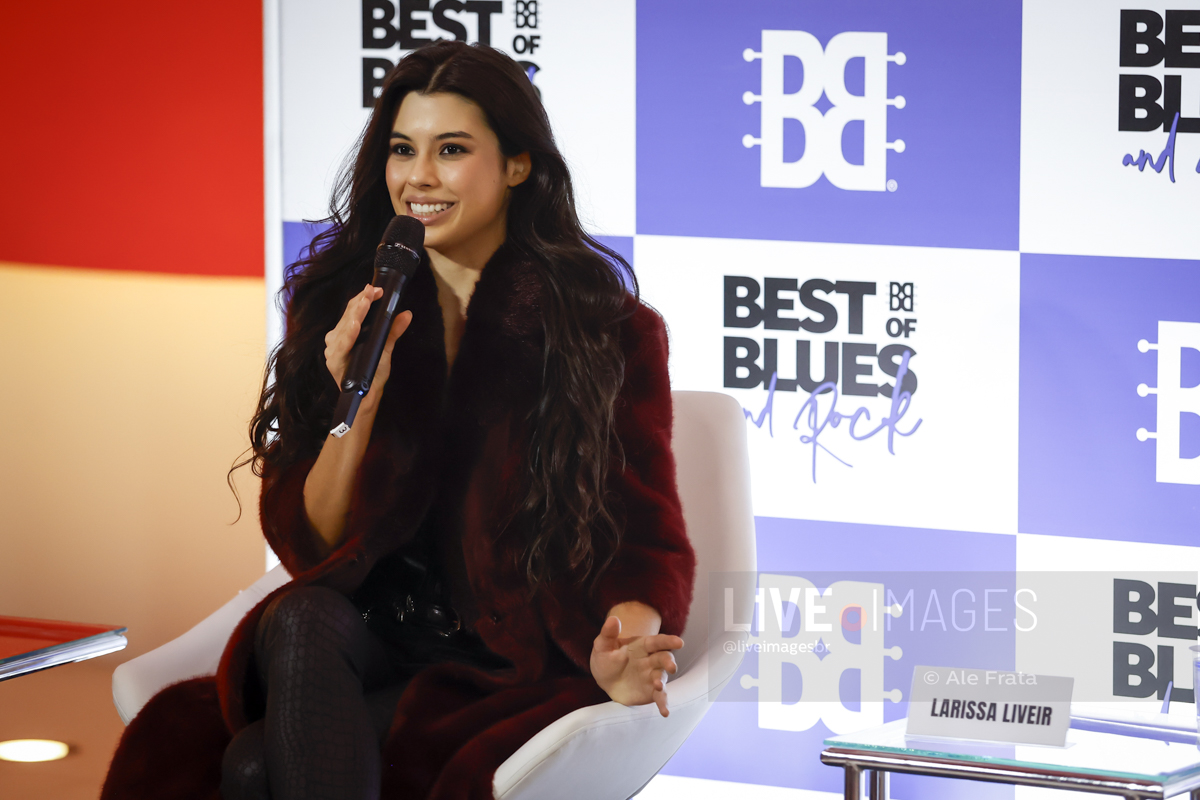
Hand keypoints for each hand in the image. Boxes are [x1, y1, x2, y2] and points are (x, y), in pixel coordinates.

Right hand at [323, 284, 412, 411]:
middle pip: (349, 315)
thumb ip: (394, 330)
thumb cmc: (372, 371)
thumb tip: (407, 314)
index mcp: (347, 332)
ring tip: (364, 303)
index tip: (376, 289)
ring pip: (344, 327)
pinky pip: (341, 345)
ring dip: (355, 314)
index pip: (353, 309)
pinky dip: (347, 335)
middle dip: (361, 302)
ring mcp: (334, 349)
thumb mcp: (385, 347)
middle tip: (373, 291)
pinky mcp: (333, 361)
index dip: (364, 297)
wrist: (367, 396)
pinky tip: (353, 326)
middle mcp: (338, 338)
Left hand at [590, 616, 682, 716]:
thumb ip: (608, 634)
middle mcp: (651, 660)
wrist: (605, 680)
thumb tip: (613, 618)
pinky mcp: (651, 692)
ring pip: (662, 677)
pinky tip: (665, 712)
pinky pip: (660, 697)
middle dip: (669, 662)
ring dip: (662, 682)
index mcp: (642, 646)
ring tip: (658, 686)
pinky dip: (663, 703)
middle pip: (664, 658)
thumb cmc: (607, 659)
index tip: (679, 642)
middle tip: (671, 666)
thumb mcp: (603, 646)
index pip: (657, 642)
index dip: (668, 641)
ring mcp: (652, 676)